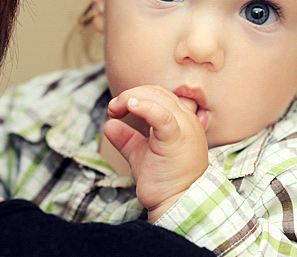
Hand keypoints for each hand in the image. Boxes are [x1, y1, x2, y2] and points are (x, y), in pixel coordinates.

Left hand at [104, 85, 208, 221]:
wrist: (175, 203)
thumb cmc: (163, 181)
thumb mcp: (141, 154)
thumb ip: (127, 138)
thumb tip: (109, 125)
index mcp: (182, 121)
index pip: (159, 95)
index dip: (136, 96)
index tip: (116, 109)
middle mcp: (187, 120)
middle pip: (157, 92)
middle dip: (130, 95)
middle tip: (113, 109)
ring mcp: (184, 127)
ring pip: (158, 98)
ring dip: (132, 98)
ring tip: (115, 109)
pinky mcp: (176, 138)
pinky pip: (162, 115)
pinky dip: (144, 107)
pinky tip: (130, 105)